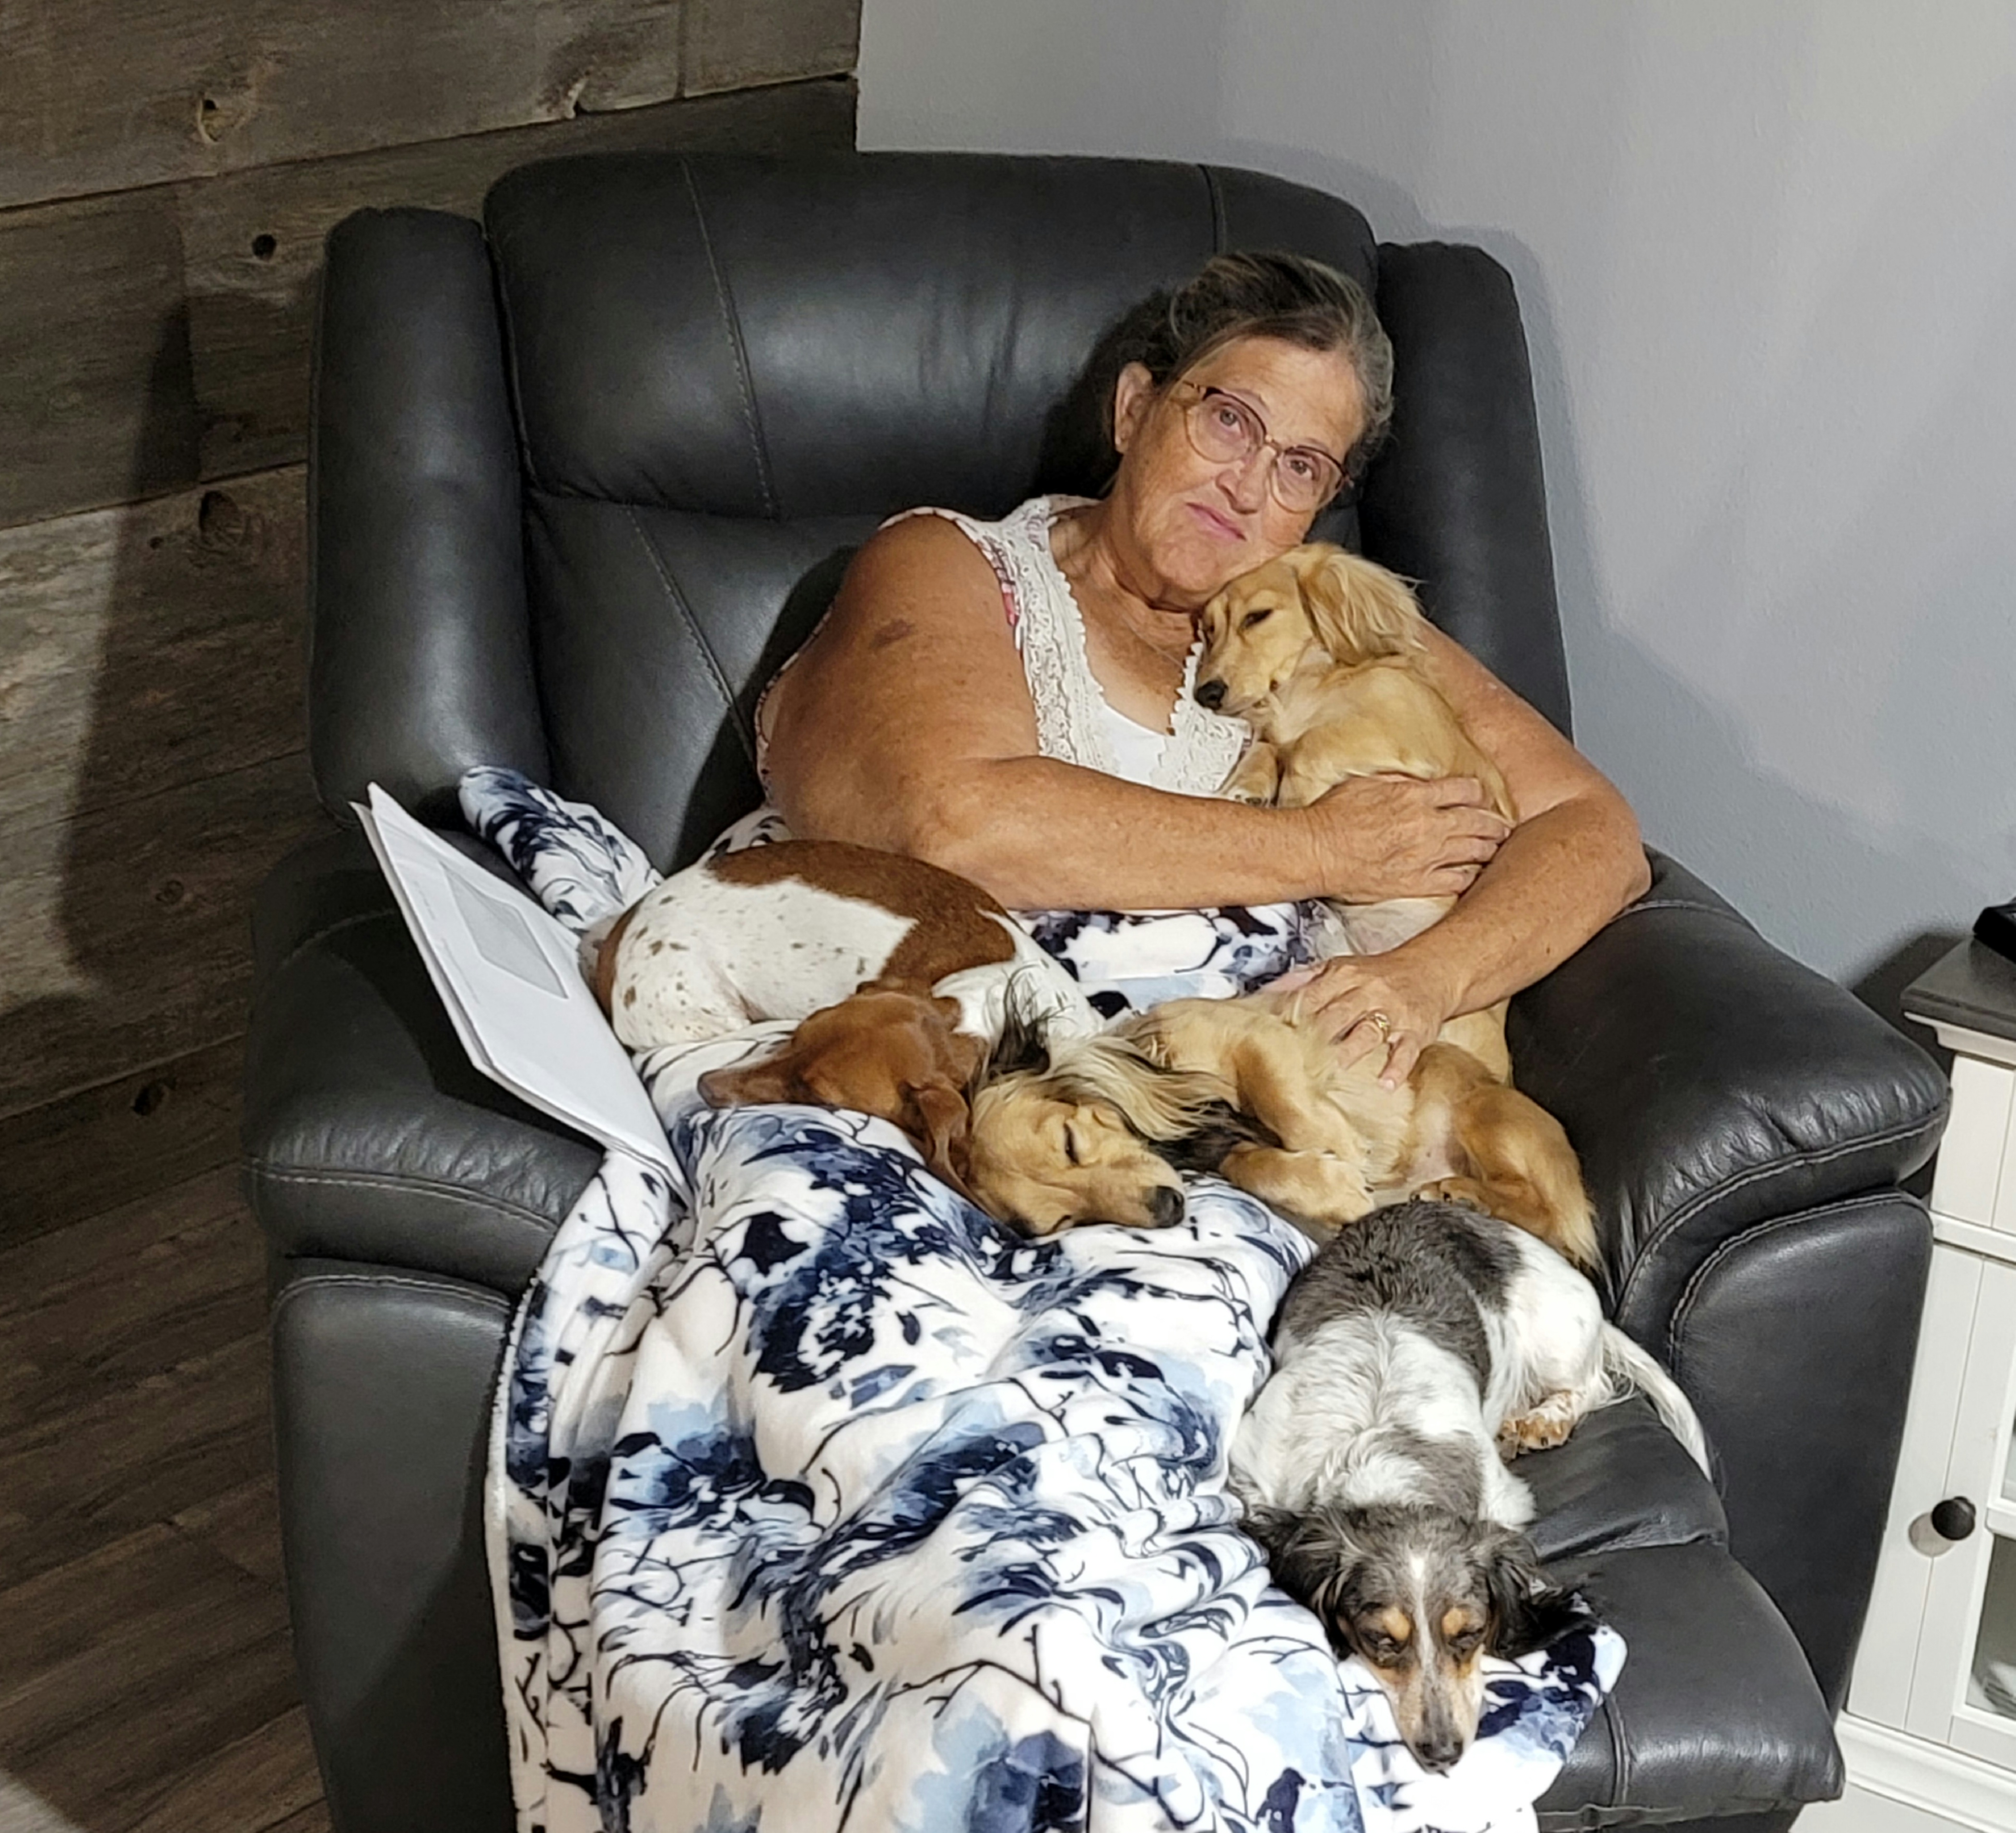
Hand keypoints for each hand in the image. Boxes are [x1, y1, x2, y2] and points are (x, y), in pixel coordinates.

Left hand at [1271, 948, 1457, 1085]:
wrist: (1431, 971)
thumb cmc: (1378, 975)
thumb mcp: (1341, 968)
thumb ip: (1304, 979)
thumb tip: (1267, 992)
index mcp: (1344, 977)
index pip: (1312, 997)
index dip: (1292, 1018)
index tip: (1272, 1038)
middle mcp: (1368, 993)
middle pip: (1336, 1015)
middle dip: (1316, 1035)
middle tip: (1295, 1060)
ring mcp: (1393, 1013)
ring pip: (1368, 1031)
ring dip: (1350, 1050)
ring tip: (1334, 1068)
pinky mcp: (1416, 1031)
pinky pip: (1406, 1050)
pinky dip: (1396, 1067)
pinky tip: (1385, 1083)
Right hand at [1298, 775, 1509, 902]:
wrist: (1316, 851)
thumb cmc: (1333, 817)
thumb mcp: (1367, 783)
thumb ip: (1398, 782)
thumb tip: (1415, 781)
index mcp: (1416, 796)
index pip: (1467, 789)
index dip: (1479, 793)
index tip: (1480, 799)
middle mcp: (1427, 825)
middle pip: (1480, 821)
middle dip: (1495, 823)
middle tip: (1501, 826)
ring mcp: (1425, 856)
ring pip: (1476, 851)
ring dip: (1488, 848)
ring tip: (1492, 848)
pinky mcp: (1417, 883)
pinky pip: (1459, 880)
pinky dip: (1470, 875)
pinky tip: (1470, 872)